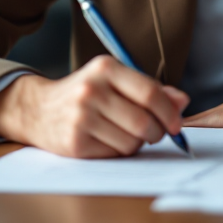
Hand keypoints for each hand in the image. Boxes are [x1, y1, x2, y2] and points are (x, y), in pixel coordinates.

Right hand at [0, 55, 189, 157]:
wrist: (38, 109)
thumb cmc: (86, 92)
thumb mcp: (114, 80)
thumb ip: (150, 88)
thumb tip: (183, 101)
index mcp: (106, 67)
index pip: (150, 92)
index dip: (169, 112)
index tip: (176, 123)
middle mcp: (92, 90)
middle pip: (143, 121)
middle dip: (157, 132)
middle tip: (155, 133)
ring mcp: (81, 117)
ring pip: (131, 142)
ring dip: (137, 143)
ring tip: (125, 132)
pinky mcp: (75, 142)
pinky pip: (114, 154)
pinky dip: (119, 151)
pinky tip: (108, 139)